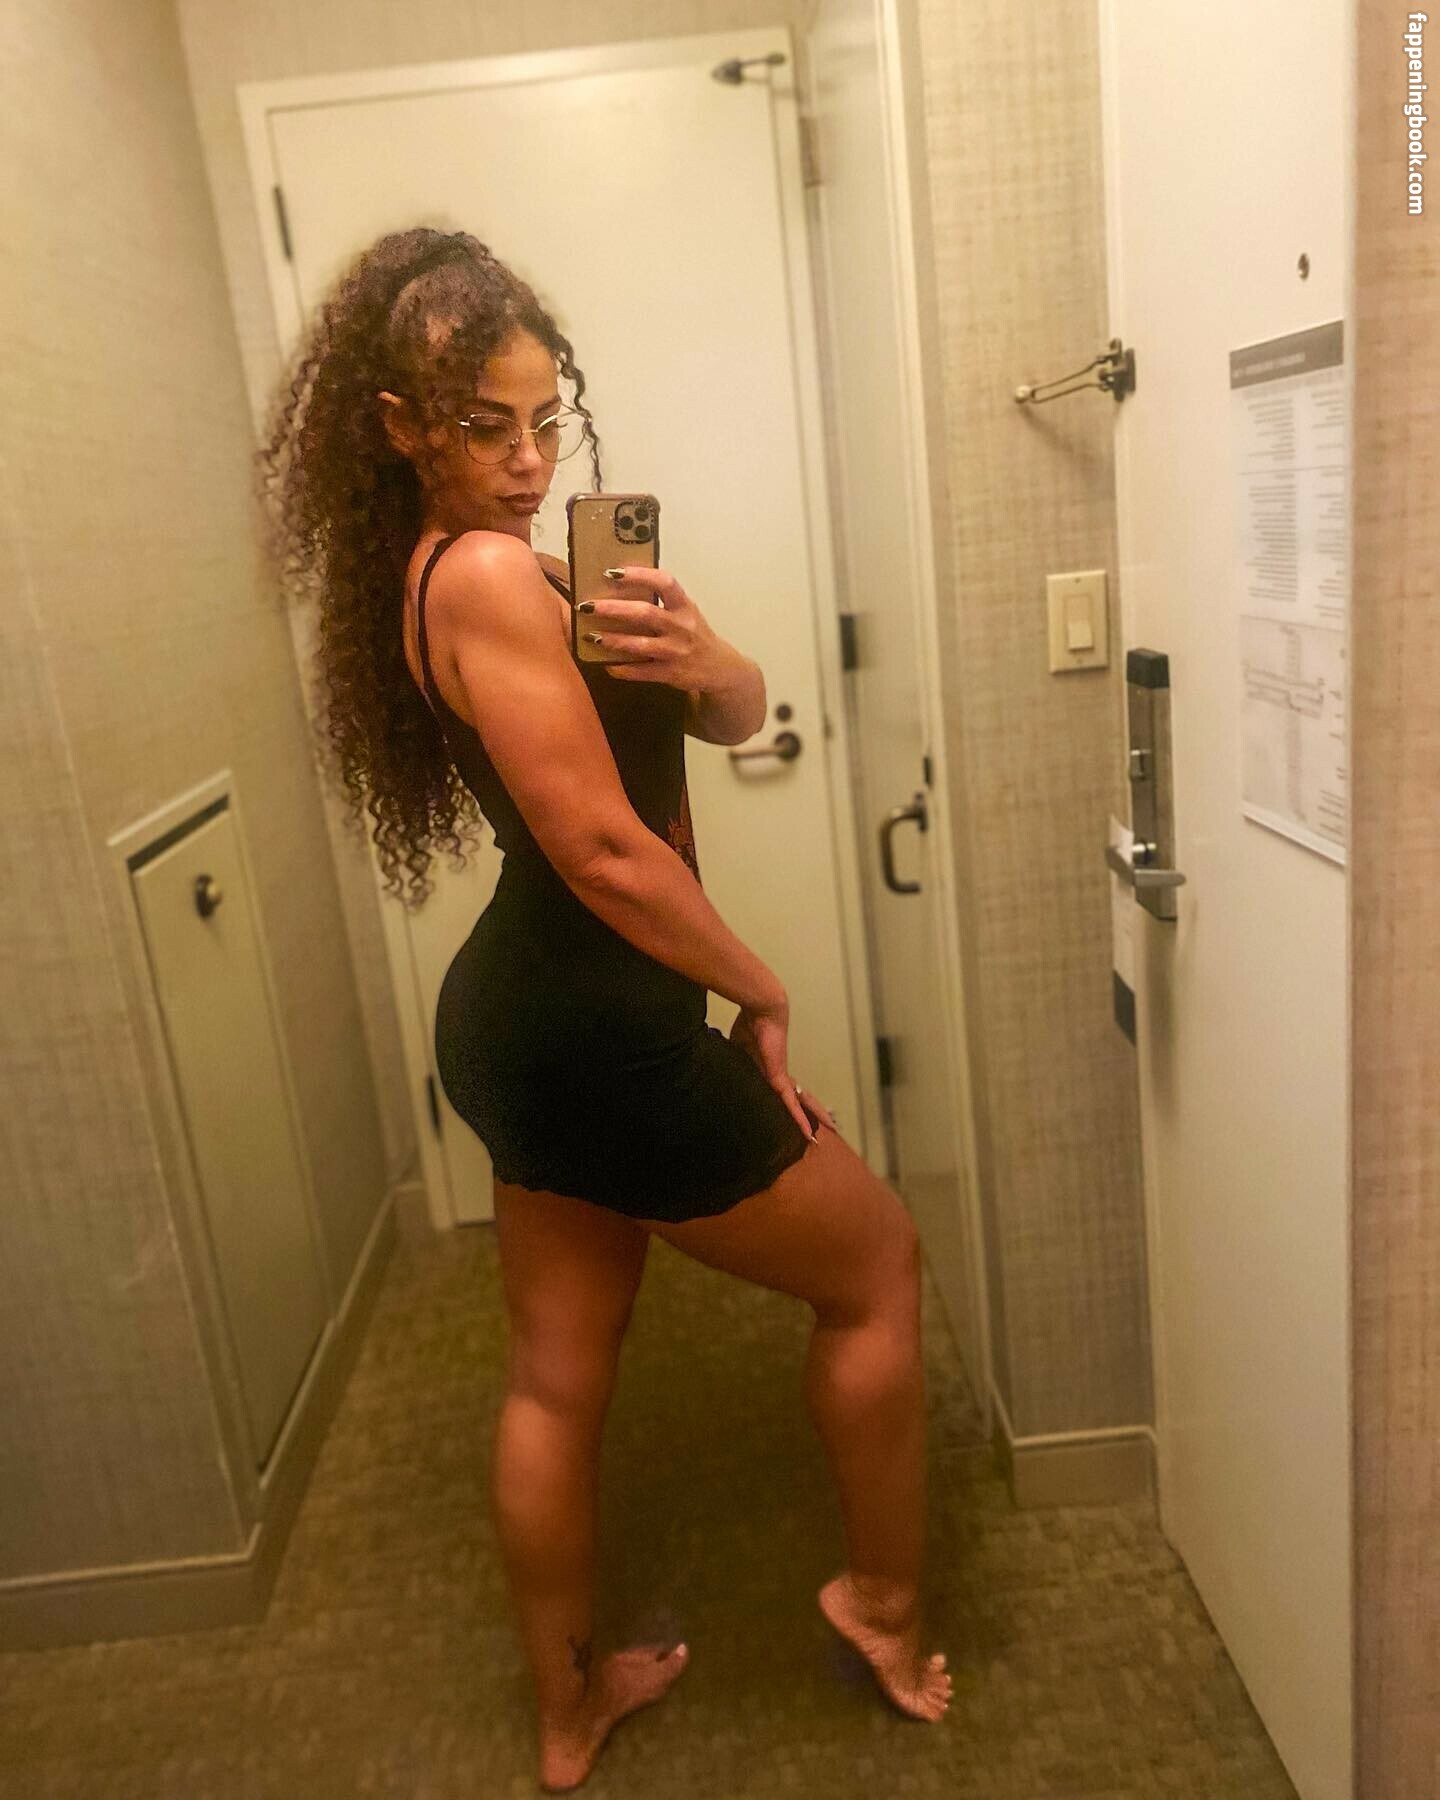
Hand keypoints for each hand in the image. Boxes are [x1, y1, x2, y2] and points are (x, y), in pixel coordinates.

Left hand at [582, 565, 735, 691]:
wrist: (720, 668)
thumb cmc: (696, 635)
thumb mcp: (686, 613)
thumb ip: (662, 602)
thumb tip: (622, 588)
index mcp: (685, 606)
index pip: (664, 583)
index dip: (639, 575)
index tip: (613, 572)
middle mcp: (682, 627)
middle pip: (645, 613)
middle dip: (613, 609)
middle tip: (588, 606)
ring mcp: (676, 652)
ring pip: (640, 645)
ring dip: (613, 640)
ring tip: (591, 636)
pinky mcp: (670, 674)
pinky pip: (641, 672)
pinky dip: (622, 668)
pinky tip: (607, 664)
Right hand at [727, 996, 831, 1143]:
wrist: (761, 1011)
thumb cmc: (749, 1025)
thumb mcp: (737, 1049)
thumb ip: (734, 1061)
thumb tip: (716, 1068)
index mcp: (770, 1069)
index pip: (785, 1091)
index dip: (793, 1101)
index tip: (800, 1111)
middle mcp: (780, 1075)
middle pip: (800, 1098)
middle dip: (813, 1111)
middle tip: (829, 1124)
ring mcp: (782, 1077)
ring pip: (802, 1103)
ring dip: (815, 1117)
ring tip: (831, 1129)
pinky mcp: (780, 1078)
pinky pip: (791, 1104)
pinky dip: (799, 1119)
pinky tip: (808, 1133)